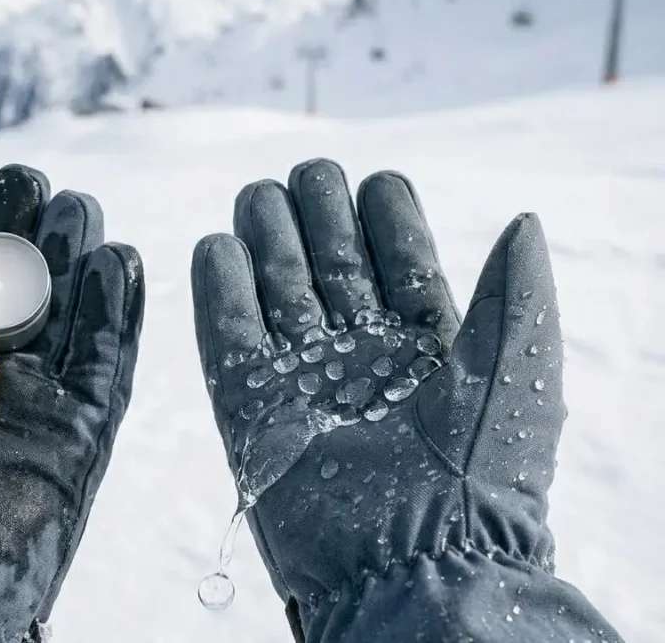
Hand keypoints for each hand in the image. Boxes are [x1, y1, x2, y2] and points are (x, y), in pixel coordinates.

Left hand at [0, 166, 142, 641]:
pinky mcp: (81, 433)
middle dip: (18, 231)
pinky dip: (119, 311)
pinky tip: (119, 259)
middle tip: (27, 179)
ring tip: (76, 206)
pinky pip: (109, 363)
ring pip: (66, 312)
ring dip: (72, 254)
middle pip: (10, 285)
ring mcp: (35, 402)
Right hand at [191, 159, 565, 639]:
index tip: (377, 185)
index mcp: (428, 346)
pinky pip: (227, 341)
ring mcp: (304, 381)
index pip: (399, 262)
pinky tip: (217, 248)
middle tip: (306, 176)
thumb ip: (518, 292)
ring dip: (267, 239)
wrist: (418, 564)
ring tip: (259, 195)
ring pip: (277, 293)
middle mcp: (363, 358)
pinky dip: (219, 293)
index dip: (387, 219)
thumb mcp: (520, 371)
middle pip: (331, 268)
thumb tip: (522, 222)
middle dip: (318, 216)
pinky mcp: (251, 410)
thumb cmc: (482, 475)